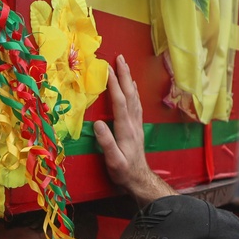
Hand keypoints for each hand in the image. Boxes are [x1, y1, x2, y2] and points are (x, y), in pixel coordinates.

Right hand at [96, 54, 173, 205]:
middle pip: (130, 95)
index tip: (108, 69)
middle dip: (124, 75)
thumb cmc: (124, 172)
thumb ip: (106, 143)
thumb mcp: (113, 161)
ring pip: (134, 97)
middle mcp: (133, 123)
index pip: (120, 102)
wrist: (139, 179)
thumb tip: (98, 124)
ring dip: (129, 80)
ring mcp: (137, 125)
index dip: (114, 85)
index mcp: (126, 129)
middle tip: (120, 58)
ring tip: (125, 66)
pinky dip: (133, 92)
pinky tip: (132, 87)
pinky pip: (136, 104)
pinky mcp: (137, 128)